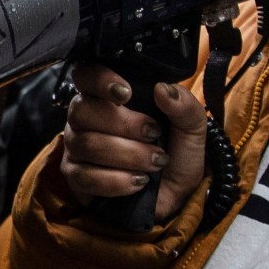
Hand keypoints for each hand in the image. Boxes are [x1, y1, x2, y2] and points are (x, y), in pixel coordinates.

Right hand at [59, 65, 208, 222]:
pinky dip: (116, 180)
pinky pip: (85, 177)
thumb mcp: (192, 126)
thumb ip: (183, 104)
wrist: (178, 193)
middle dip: (123, 124)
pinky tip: (139, 181)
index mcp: (108, 96)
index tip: (126, 93)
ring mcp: (76, 148)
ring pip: (86, 145)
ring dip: (127, 155)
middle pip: (82, 111)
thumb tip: (162, 88)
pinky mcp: (76, 179)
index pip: (86, 75)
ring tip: (155, 162)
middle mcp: (85, 119)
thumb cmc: (178, 152)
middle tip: (153, 133)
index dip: (99, 80)